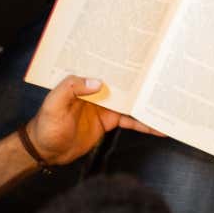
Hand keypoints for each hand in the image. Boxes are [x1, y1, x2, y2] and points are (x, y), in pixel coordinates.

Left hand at [28, 75, 160, 164]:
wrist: (46, 152)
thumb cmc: (46, 126)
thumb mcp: (53, 105)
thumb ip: (71, 89)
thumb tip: (98, 81)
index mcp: (85, 81)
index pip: (107, 69)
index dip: (123, 64)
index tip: (142, 61)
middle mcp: (97, 90)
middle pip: (124, 84)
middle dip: (142, 82)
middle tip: (163, 78)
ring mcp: (105, 106)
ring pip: (130, 102)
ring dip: (146, 104)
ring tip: (168, 103)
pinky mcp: (109, 121)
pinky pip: (130, 121)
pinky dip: (144, 124)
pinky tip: (158, 127)